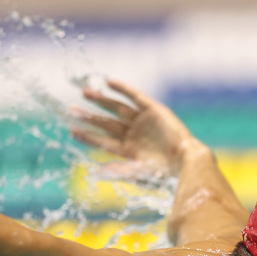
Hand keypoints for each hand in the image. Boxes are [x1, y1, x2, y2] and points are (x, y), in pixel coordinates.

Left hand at [70, 79, 199, 178]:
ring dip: (101, 100)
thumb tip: (96, 172)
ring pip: (116, 108)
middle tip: (70, 109)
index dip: (87, 135)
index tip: (71, 130)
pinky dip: (123, 89)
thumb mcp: (138, 174)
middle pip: (106, 123)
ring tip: (84, 92)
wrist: (186, 162)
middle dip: (89, 116)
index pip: (102, 141)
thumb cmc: (164, 173)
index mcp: (128, 150)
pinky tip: (108, 82)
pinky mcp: (153, 110)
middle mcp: (133, 134)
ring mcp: (142, 121)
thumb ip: (118, 171)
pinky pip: (135, 96)